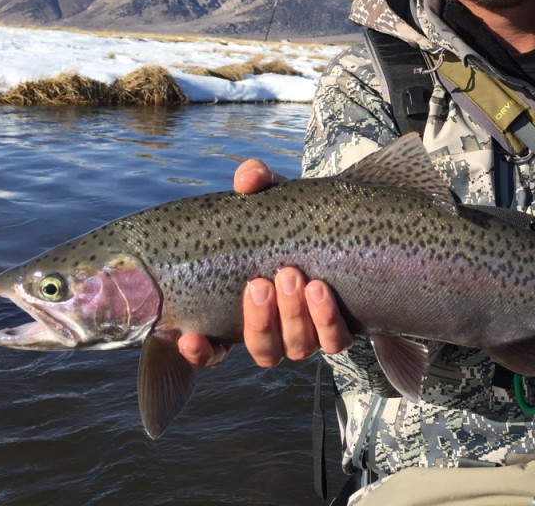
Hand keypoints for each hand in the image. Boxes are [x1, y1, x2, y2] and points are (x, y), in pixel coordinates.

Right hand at [177, 160, 353, 368]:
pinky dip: (327, 322)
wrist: (344, 229)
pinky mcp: (339, 329)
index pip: (211, 350)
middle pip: (262, 347)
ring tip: (294, 276)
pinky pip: (335, 341)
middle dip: (261, 319)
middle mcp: (274, 333)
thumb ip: (256, 183)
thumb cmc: (294, 220)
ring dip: (293, 315)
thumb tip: (246, 182)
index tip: (189, 337)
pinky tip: (320, 292)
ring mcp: (307, 335)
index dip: (198, 352)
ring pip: (296, 346)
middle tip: (261, 283)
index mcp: (243, 313)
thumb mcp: (273, 200)